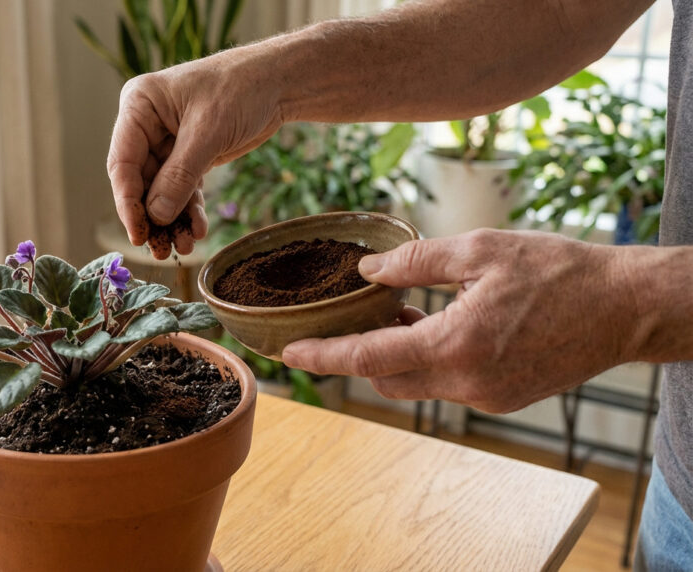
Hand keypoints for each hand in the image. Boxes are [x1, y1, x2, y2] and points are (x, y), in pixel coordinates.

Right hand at [107, 50, 284, 258]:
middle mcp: (146, 124)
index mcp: (139, 105)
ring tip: (183, 246)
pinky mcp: (188, 155)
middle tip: (159, 249)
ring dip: (171, 220)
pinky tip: (197, 230)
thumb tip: (156, 216)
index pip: (122, 162)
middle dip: (152, 217)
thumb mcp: (208, 132)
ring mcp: (166, 141)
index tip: (138, 233)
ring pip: (160, 190)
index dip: (127, 202)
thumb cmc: (240, 89)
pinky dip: (190, 211)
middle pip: (139, 181)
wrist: (278, 82)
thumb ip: (180, 175)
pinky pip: (182, 189)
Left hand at [282, 229, 646, 412]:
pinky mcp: (501, 398)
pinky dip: (429, 359)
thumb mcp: (480, 250)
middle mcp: (466, 383)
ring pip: (415, 382)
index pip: (369, 359)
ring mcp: (485, 397)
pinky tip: (437, 323)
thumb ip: (415, 261)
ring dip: (397, 352)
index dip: (323, 357)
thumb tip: (367, 271)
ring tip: (400, 309)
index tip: (287, 355)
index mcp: (456, 346)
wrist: (625, 308)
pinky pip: (446, 384)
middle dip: (359, 352)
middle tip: (345, 316)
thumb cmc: (559, 271)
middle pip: (386, 378)